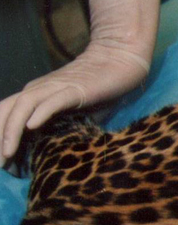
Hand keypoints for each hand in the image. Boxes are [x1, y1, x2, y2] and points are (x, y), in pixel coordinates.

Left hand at [0, 0, 160, 164]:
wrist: (119, 60)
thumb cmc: (96, 89)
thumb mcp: (70, 112)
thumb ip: (56, 128)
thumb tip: (44, 160)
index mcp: (35, 94)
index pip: (5, 114)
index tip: (1, 164)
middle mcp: (39, 89)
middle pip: (7, 109)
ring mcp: (56, 87)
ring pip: (24, 104)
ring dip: (11, 129)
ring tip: (7, 154)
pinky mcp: (75, 88)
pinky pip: (53, 100)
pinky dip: (40, 113)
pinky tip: (32, 126)